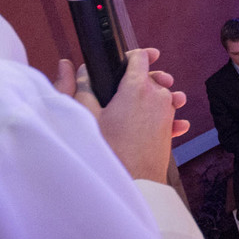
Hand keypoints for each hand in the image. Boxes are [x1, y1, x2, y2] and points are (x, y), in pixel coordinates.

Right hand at [56, 48, 187, 182]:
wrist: (133, 183)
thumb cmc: (108, 150)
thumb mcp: (86, 117)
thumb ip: (77, 88)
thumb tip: (67, 66)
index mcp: (136, 87)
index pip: (139, 57)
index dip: (131, 55)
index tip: (126, 58)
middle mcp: (158, 95)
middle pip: (152, 76)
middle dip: (142, 76)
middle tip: (127, 84)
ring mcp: (168, 111)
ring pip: (162, 94)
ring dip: (153, 94)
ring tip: (138, 103)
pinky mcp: (171, 128)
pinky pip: (170, 113)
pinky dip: (165, 112)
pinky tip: (154, 116)